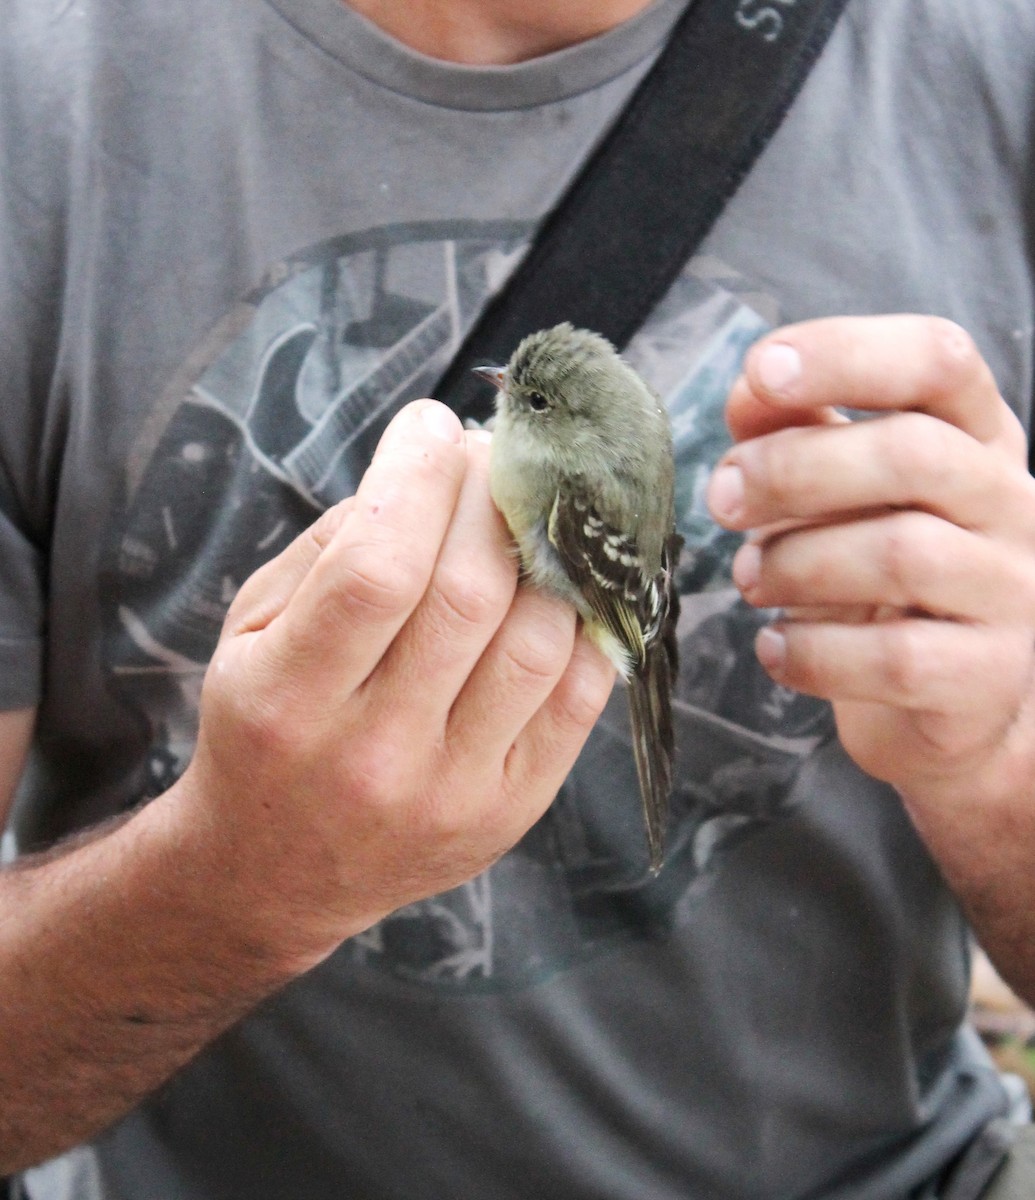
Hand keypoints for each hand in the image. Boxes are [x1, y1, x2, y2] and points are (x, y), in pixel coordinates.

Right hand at [172, 400, 615, 973]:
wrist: (275, 873)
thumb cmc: (264, 729)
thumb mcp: (251, 634)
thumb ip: (332, 549)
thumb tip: (435, 468)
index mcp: (285, 701)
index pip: (375, 568)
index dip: (417, 477)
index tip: (433, 425)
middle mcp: (372, 755)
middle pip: (467, 595)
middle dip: (490, 495)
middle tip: (492, 455)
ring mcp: (452, 791)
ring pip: (536, 640)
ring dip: (545, 550)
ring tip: (527, 513)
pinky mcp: (510, 811)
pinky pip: (578, 695)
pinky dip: (583, 619)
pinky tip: (558, 583)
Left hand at [706, 315, 1034, 821]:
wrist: (952, 700)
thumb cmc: (885, 576)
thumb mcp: (849, 491)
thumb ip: (801, 432)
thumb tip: (749, 391)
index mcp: (976, 438)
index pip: (938, 361)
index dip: (845, 353)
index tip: (761, 369)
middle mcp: (1012, 504)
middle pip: (913, 453)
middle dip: (793, 469)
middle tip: (722, 499)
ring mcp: (1012, 592)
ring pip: (901, 554)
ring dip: (795, 563)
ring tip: (750, 580)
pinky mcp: (988, 676)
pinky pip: (894, 657)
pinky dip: (812, 653)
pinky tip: (776, 648)